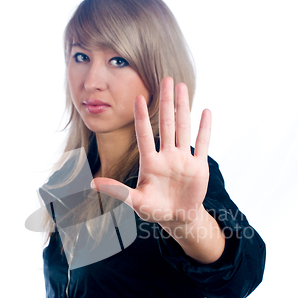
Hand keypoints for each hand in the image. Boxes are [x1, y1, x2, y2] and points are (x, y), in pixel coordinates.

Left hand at [91, 76, 210, 230]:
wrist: (177, 218)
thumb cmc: (154, 210)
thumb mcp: (135, 201)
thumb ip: (117, 190)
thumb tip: (92, 183)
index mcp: (150, 163)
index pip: (144, 134)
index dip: (141, 117)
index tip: (138, 96)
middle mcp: (166, 156)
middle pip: (167, 124)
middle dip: (166, 102)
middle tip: (166, 78)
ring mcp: (183, 159)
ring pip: (183, 128)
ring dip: (184, 108)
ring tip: (182, 87)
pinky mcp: (198, 167)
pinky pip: (203, 144)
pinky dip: (205, 129)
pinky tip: (205, 112)